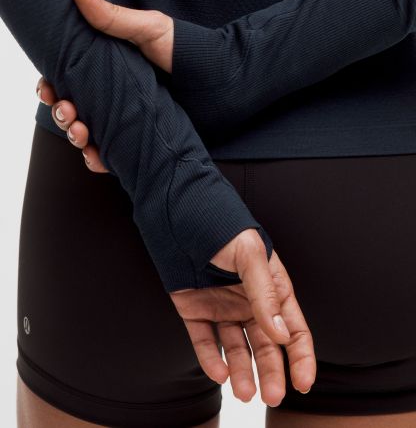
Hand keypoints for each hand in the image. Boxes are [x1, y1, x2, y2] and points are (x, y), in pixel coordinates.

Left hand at [170, 230, 315, 405]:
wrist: (179, 215)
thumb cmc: (222, 228)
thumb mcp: (250, 255)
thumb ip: (266, 294)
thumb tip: (282, 335)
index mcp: (272, 289)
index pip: (293, 328)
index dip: (301, 357)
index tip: (303, 383)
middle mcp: (249, 303)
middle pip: (267, 345)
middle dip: (272, 372)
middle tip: (272, 396)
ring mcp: (223, 308)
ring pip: (236, 348)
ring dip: (241, 371)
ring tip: (244, 392)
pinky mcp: (196, 311)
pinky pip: (205, 340)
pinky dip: (210, 359)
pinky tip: (218, 373)